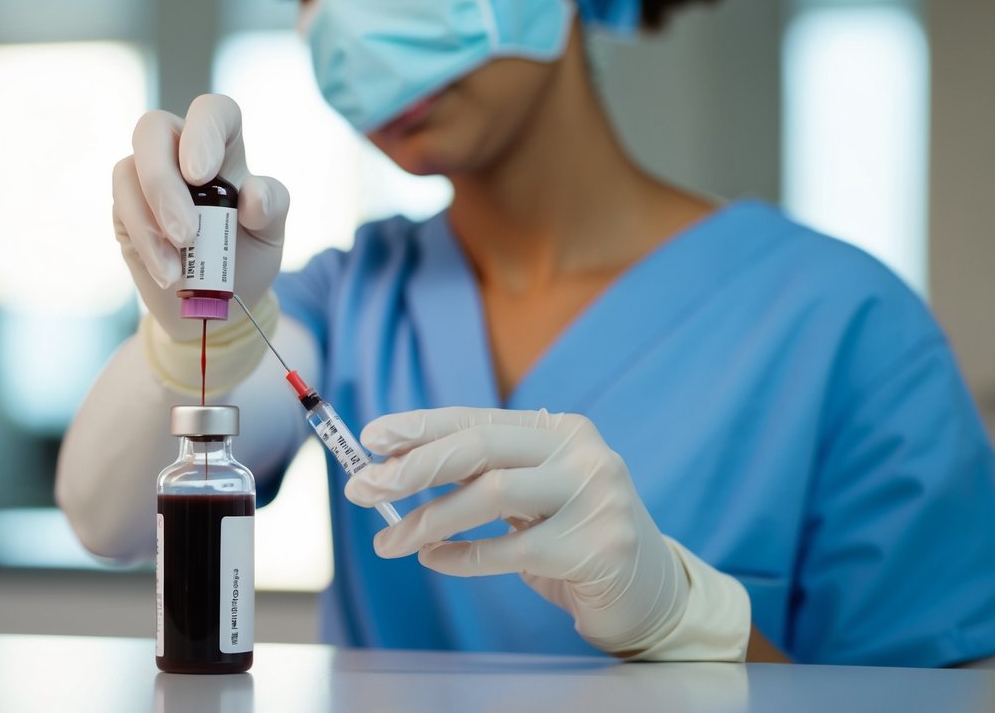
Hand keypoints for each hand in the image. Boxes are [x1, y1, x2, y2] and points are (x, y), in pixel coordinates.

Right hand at [112, 94, 288, 340]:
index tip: (200, 175)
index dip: (203, 131)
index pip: (212, 112)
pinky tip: (168, 272)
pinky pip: (122, 210)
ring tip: (178, 269)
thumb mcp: (270, 234)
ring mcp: (147, 176)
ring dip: (150, 222)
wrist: (216, 299)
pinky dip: (145, 243)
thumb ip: (271, 208)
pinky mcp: (126, 207)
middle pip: (152, 129)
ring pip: (129, 171)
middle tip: (186, 234)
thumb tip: (253, 196)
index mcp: (222, 146)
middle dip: (162, 182)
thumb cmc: (246, 253)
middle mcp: (179, 150)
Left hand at [346, 407, 749, 659]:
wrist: (648, 591)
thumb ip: (479, 474)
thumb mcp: (530, 493)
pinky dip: (463, 557)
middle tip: (362, 488)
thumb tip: (392, 465)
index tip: (370, 438)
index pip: (477, 418)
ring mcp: (596, 497)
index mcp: (561, 429)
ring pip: (493, 495)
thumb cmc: (570, 535)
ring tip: (389, 541)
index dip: (420, 426)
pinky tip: (434, 559)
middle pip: (482, 447)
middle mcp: (581, 453)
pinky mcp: (598, 547)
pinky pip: (512, 550)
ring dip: (429, 519)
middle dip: (414, 467)